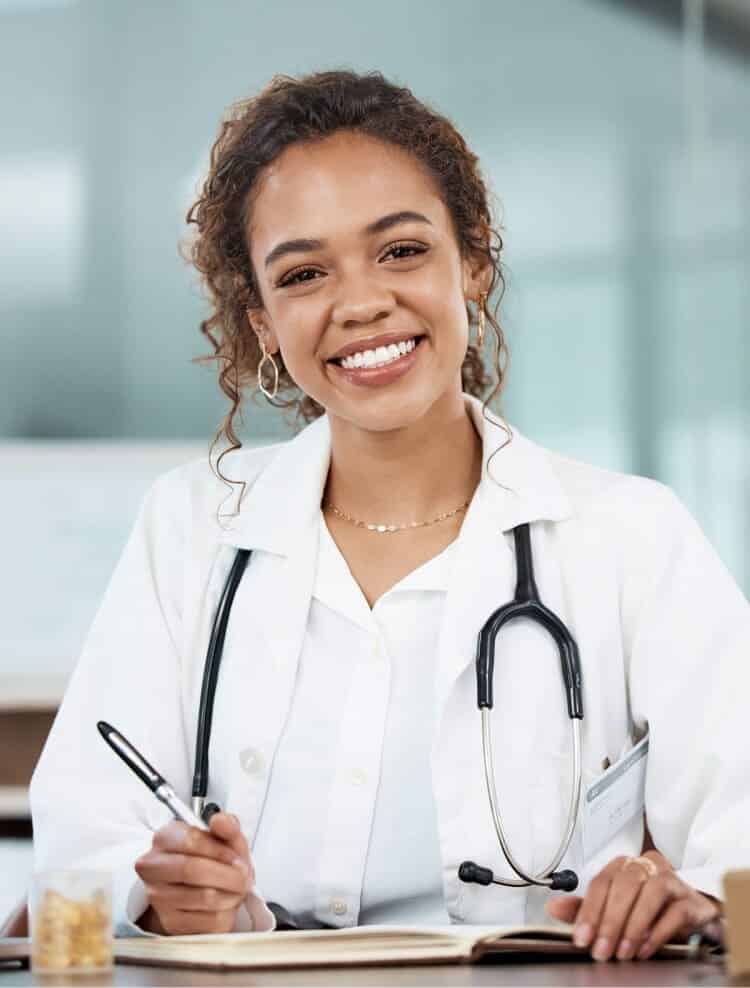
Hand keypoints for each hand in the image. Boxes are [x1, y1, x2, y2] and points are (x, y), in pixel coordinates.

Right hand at [135, 811, 253, 934]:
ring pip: (205, 897)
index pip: (190, 841)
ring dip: (232, 894)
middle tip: (244, 876)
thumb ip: (226, 825)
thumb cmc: (209, 858)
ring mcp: (159, 897)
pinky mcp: (171, 923)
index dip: (221, 850)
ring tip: (237, 889)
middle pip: (193, 870)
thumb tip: (221, 821)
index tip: (237, 857)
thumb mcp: (222, 836)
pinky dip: (228, 913)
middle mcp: (154, 867)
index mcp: (164, 838)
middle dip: (229, 874)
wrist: (198, 888)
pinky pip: (209, 922)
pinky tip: (226, 904)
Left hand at [544, 851, 721, 961]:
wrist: (691, 914)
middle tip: (602, 951)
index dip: (589, 911)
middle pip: (625, 885)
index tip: (581, 938)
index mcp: (623, 866)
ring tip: (624, 952)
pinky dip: (658, 932)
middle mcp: (646, 866)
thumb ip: (586, 909)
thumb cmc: (648, 909)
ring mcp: (672, 880)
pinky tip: (645, 949)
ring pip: (651, 893)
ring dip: (634, 926)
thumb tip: (553, 907)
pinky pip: (675, 911)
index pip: (601, 882)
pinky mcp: (691, 900)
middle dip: (610, 921)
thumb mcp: (614, 909)